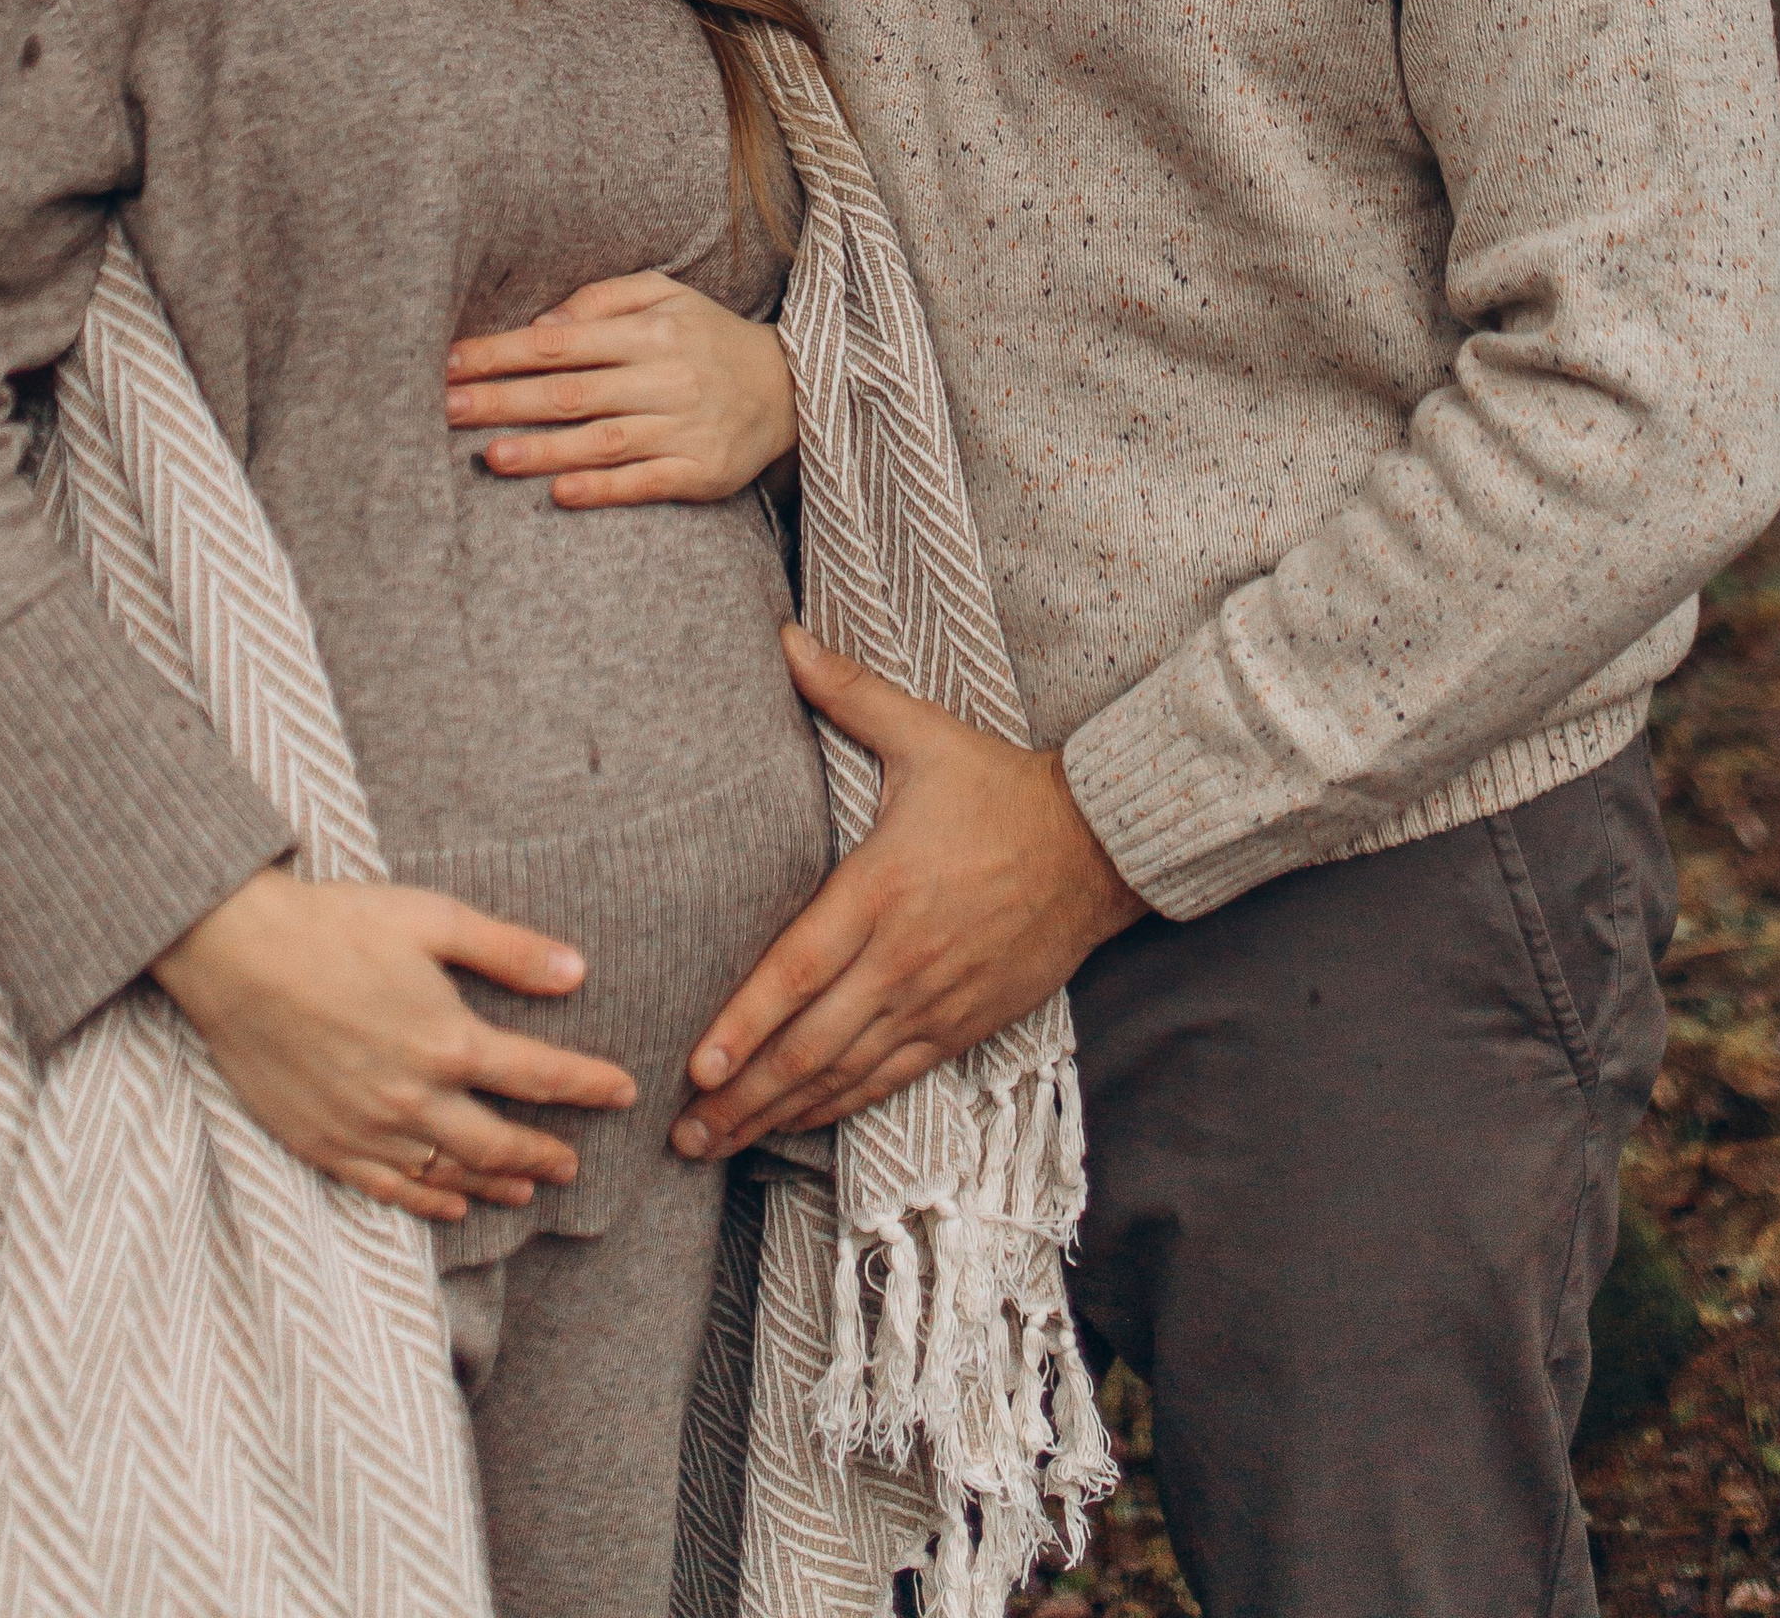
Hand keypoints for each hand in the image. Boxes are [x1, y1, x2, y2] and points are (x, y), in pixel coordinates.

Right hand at [152, 865, 636, 1224]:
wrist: (236, 954)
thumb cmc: (335, 924)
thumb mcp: (432, 918)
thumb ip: (507, 950)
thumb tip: (577, 970)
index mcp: (448, 1039)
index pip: (539, 1075)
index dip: (589, 1087)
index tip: (623, 1092)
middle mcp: (415, 1097)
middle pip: (500, 1142)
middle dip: (546, 1152)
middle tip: (575, 1163)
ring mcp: (368, 1129)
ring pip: (449, 1174)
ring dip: (495, 1184)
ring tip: (527, 1186)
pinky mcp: (325, 1144)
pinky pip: (390, 1190)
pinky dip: (429, 1203)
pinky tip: (452, 1205)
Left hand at [444, 270, 798, 507]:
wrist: (792, 389)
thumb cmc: (709, 339)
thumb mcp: (666, 296)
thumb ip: (603, 300)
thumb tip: (542, 325)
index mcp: (651, 331)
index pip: (561, 343)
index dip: (502, 353)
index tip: (452, 363)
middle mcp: (666, 377)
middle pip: (572, 391)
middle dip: (504, 400)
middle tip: (446, 409)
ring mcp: (684, 428)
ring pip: (603, 440)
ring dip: (544, 449)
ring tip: (491, 457)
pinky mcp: (701, 472)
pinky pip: (645, 483)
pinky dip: (602, 488)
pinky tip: (560, 493)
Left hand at [669, 627, 1145, 1158]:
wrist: (1097, 844)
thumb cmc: (999, 786)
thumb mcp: (924, 731)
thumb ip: (847, 692)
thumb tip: (783, 636)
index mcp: (882, 888)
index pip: (799, 969)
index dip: (746, 1023)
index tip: (696, 1063)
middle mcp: (903, 957)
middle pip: (810, 1043)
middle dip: (741, 1093)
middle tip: (681, 1131)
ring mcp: (934, 1000)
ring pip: (844, 1075)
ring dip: (777, 1114)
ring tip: (716, 1143)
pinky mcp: (963, 1025)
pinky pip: (889, 1079)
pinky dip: (837, 1107)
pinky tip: (796, 1124)